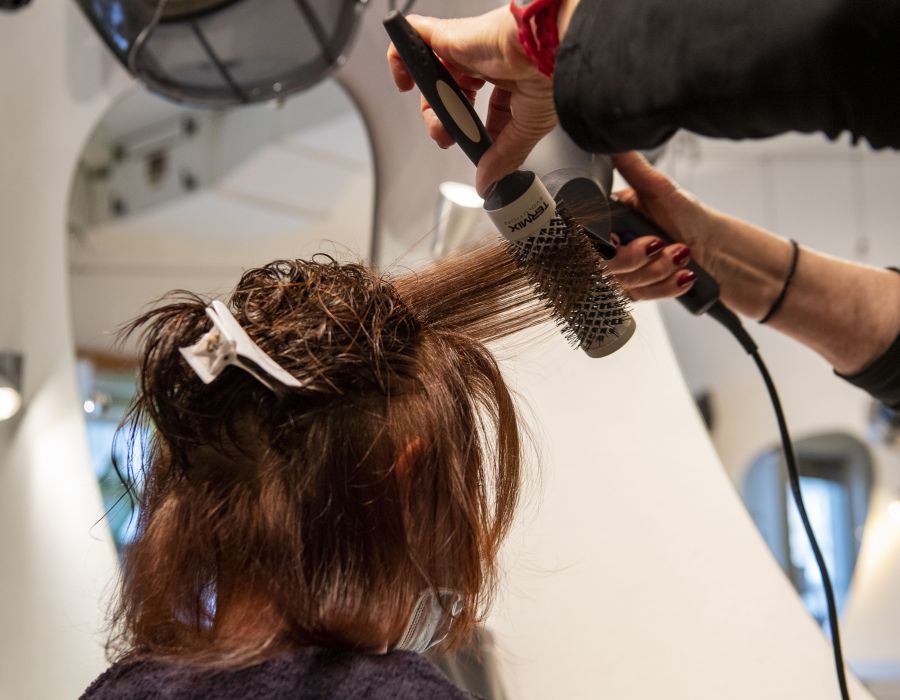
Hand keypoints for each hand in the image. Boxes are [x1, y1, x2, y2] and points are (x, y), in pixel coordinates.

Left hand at [387, 9, 557, 195]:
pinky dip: (401, 60)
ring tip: (436, 124)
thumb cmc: (552, 72)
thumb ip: (504, 157)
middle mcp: (489, 61)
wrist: (550, 44)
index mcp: (514, 78)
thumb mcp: (529, 128)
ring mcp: (467, 48)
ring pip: (435, 75)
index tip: (475, 149)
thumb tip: (488, 183)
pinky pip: (413, 38)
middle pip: (455, 93)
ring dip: (429, 107)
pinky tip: (405, 81)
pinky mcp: (448, 35)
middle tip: (447, 138)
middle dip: (446, 122)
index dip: (474, 129)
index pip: (488, 106)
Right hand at [605, 152, 721, 300]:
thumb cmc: (696, 219)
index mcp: (614, 220)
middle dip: (636, 258)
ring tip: (681, 255)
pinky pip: (640, 299)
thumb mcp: (661, 190)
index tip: (623, 237)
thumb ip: (632, 167)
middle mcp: (616, 246)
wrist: (729, 255)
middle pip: (603, 266)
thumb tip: (614, 140)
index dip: (607, 242)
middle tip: (661, 243)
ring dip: (657, 271)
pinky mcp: (642, 293)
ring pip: (623, 284)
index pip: (589, 238)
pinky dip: (665, 287)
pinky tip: (682, 276)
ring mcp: (628, 272)